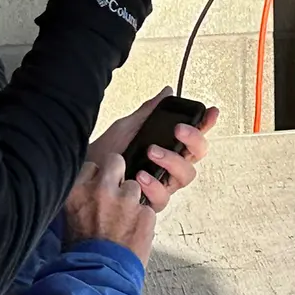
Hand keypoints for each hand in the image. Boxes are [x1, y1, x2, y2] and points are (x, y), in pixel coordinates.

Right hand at [64, 157, 155, 263]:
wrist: (96, 277)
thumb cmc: (79, 252)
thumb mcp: (67, 218)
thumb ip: (81, 196)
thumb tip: (89, 185)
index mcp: (76, 190)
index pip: (92, 166)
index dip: (97, 177)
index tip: (97, 189)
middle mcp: (101, 190)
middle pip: (116, 161)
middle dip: (118, 172)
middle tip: (116, 189)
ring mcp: (125, 200)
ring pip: (135, 185)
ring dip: (131, 200)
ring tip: (122, 222)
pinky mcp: (145, 212)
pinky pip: (147, 207)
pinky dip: (142, 218)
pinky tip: (132, 232)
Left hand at [87, 88, 219, 211]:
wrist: (83, 177)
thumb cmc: (106, 154)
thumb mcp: (126, 128)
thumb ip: (148, 113)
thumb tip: (167, 92)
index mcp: (169, 147)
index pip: (194, 135)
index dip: (207, 124)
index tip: (211, 112)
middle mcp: (170, 167)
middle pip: (197, 155)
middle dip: (193, 139)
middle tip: (177, 129)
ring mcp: (163, 185)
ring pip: (186, 176)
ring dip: (173, 161)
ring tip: (152, 152)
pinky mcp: (150, 203)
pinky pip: (163, 198)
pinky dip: (154, 186)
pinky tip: (141, 176)